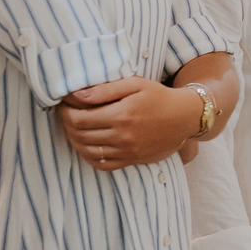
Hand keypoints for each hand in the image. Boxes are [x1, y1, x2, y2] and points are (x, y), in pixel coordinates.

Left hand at [59, 77, 200, 170]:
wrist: (185, 117)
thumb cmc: (159, 96)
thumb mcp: (135, 84)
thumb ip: (105, 89)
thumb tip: (77, 95)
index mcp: (121, 114)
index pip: (79, 119)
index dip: (66, 112)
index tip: (65, 105)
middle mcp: (122, 136)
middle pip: (80, 136)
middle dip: (67, 125)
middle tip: (67, 116)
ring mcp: (127, 151)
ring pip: (88, 151)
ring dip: (75, 141)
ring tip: (74, 129)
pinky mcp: (132, 160)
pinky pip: (103, 165)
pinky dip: (89, 157)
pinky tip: (87, 146)